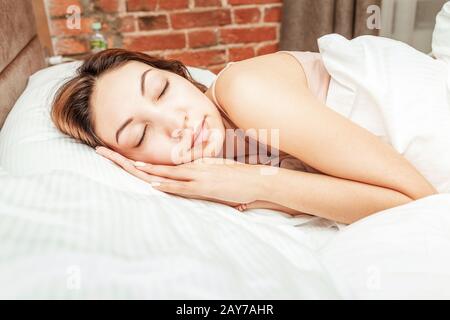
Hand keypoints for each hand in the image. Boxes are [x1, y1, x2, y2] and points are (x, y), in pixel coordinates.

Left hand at [95, 146, 265, 205]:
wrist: (259, 180)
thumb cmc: (238, 178)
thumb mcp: (217, 172)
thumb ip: (202, 173)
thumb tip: (190, 176)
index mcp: (192, 162)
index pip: (160, 161)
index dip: (137, 158)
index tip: (118, 154)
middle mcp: (190, 166)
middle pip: (152, 164)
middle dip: (125, 159)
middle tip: (101, 149)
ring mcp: (196, 175)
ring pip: (163, 172)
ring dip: (140, 169)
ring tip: (117, 161)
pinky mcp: (204, 186)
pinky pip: (181, 185)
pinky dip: (165, 183)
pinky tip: (151, 182)